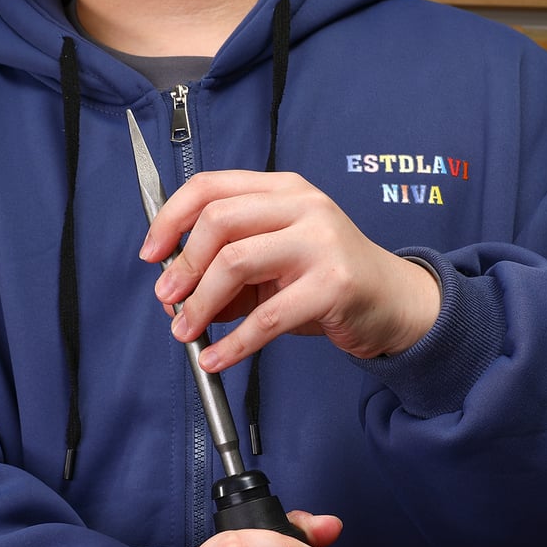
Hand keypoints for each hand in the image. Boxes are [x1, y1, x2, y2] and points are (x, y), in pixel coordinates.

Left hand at [139, 170, 440, 371]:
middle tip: (167, 299)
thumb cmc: (328, 281)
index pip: (211, 187)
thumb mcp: (274, 268)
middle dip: (183, 265)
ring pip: (235, 263)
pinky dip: (233, 344)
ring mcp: (319, 242)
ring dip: (200, 303)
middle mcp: (301, 206)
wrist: (394, 302)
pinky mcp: (332, 285)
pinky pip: (267, 317)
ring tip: (186, 332)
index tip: (151, 253)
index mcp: (282, 191)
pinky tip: (217, 359)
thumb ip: (229, 275)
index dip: (171, 219)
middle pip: (218, 221)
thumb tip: (177, 296)